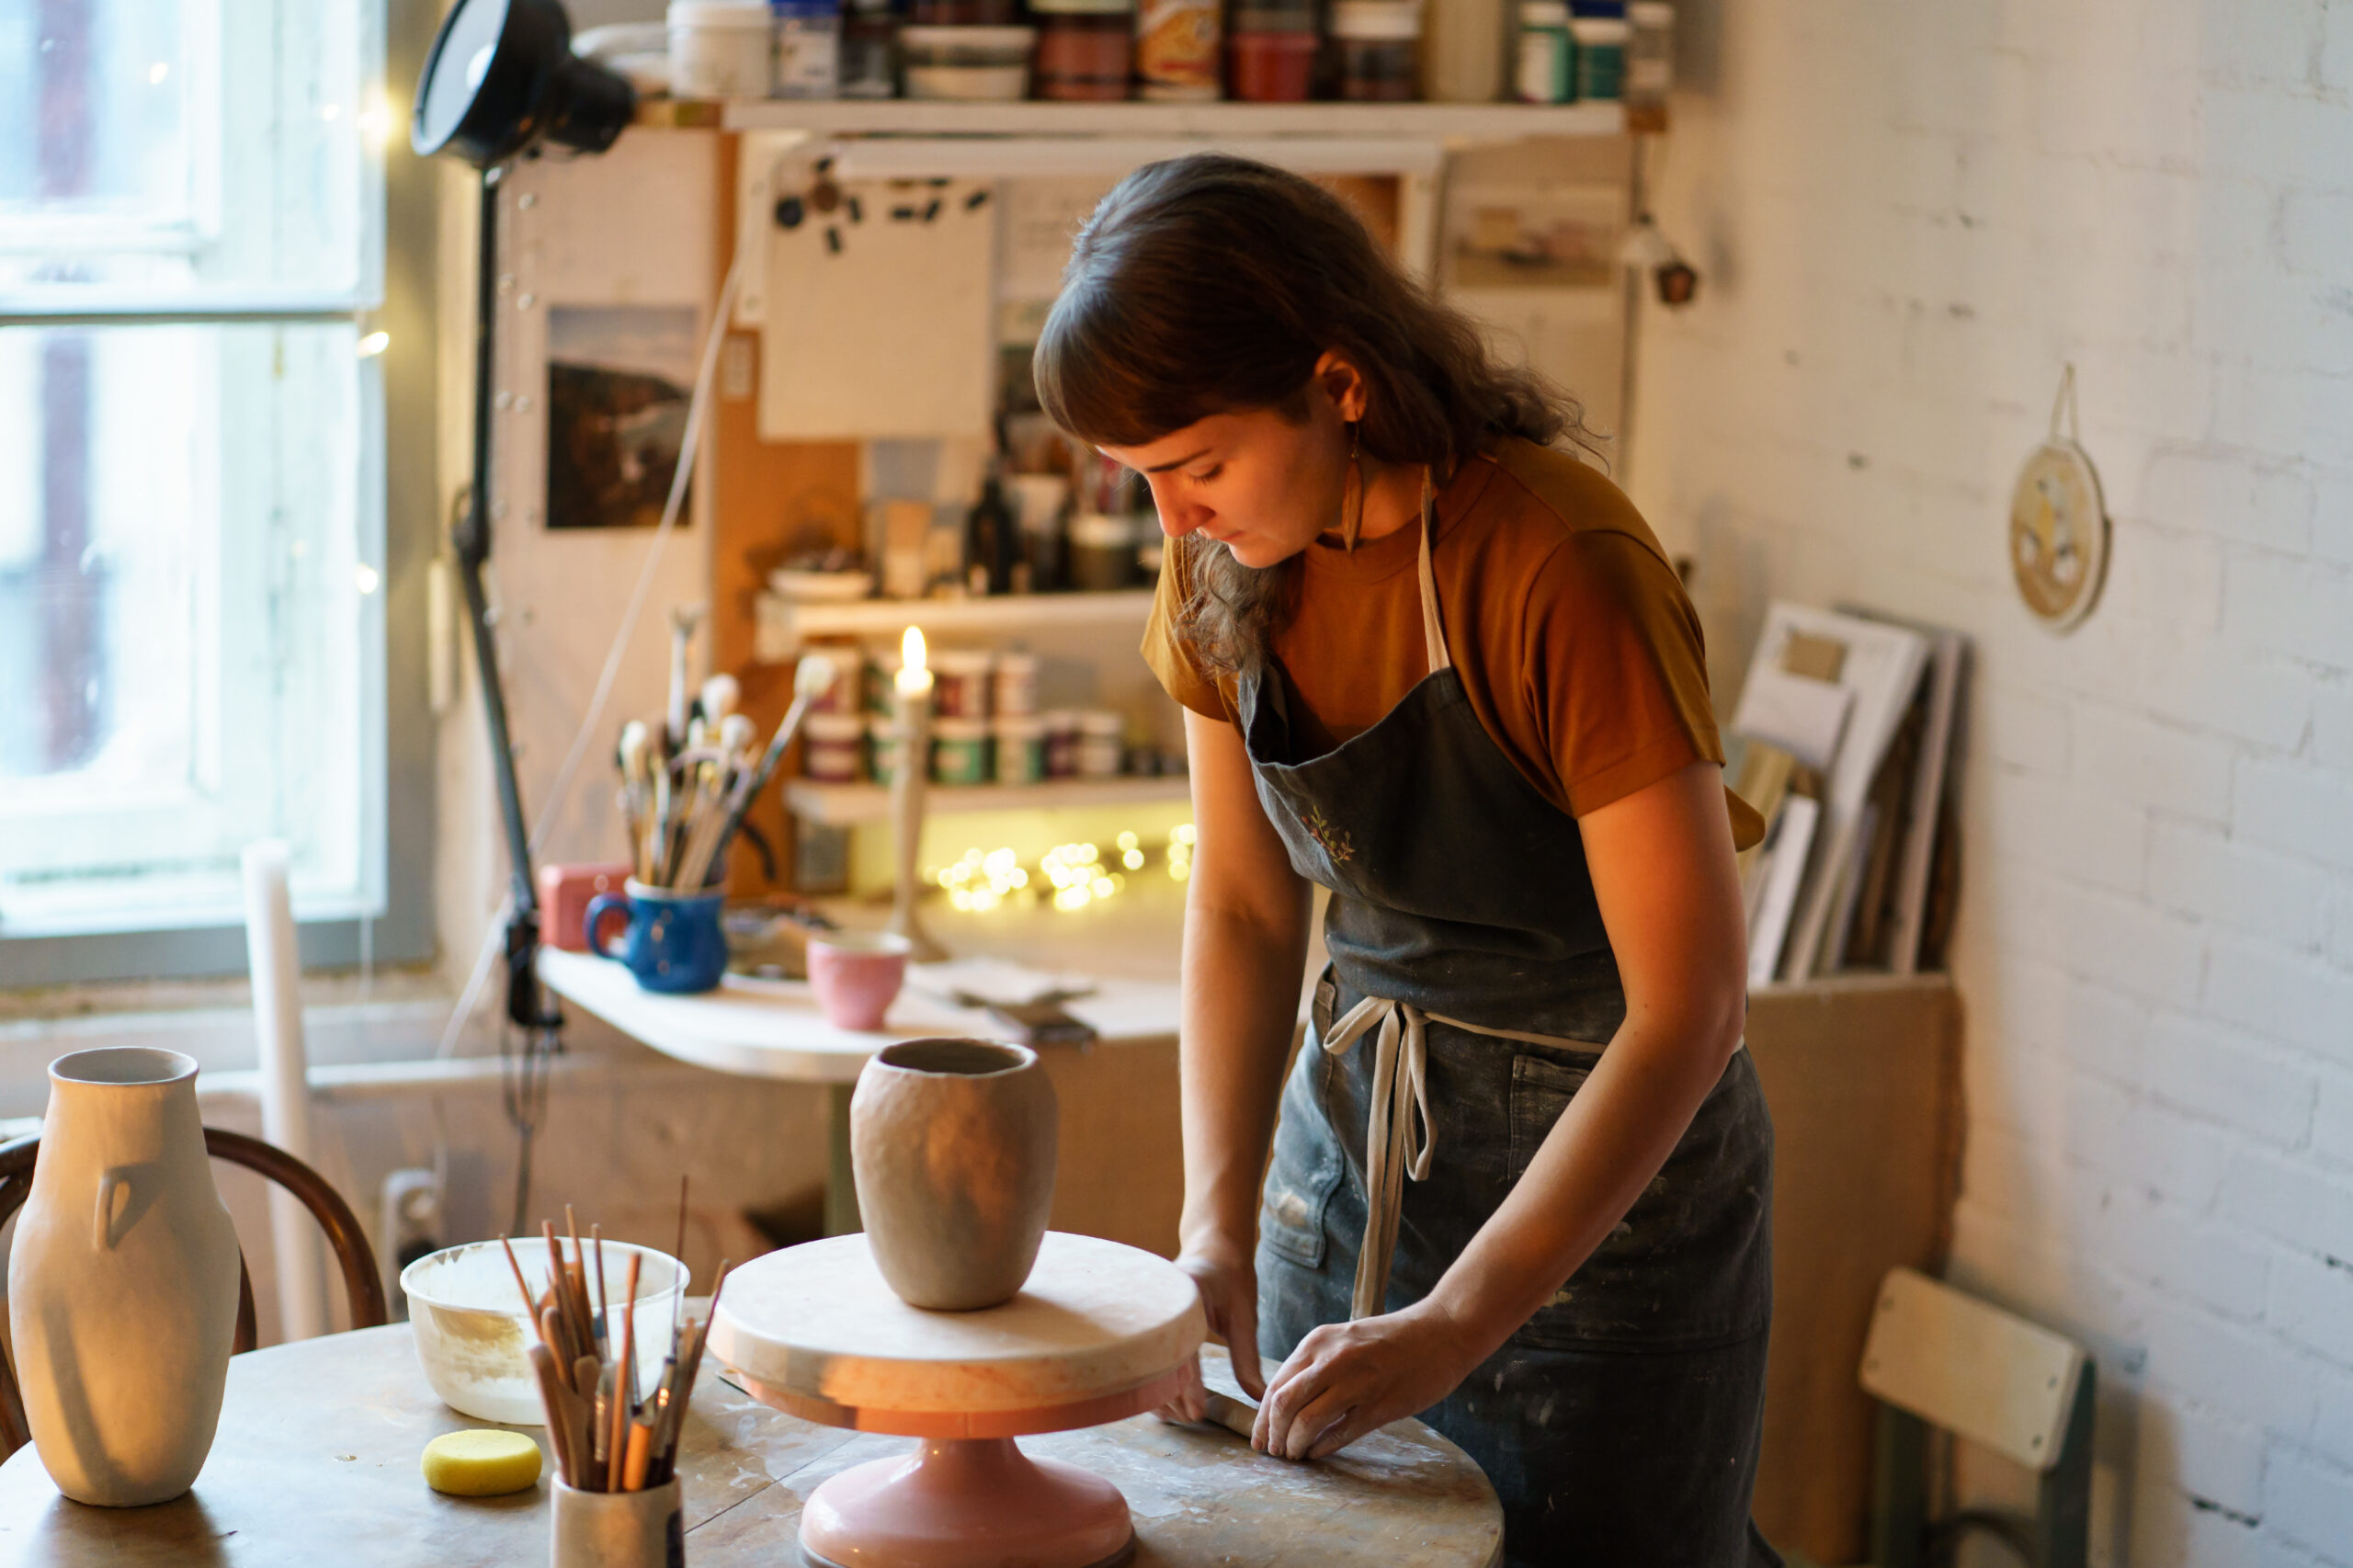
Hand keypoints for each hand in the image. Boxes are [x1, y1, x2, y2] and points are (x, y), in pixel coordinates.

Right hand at [1153, 1242, 1265, 1425]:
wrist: (1213, 1250)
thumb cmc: (1232, 1280)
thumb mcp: (1244, 1317)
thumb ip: (1247, 1358)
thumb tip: (1259, 1397)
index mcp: (1185, 1298)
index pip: (1180, 1350)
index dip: (1186, 1386)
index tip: (1196, 1412)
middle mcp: (1160, 1305)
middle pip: (1155, 1361)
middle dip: (1170, 1395)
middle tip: (1192, 1418)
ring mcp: (1149, 1314)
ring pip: (1144, 1363)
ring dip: (1160, 1391)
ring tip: (1183, 1415)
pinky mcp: (1148, 1325)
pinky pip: (1144, 1359)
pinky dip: (1154, 1381)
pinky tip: (1169, 1401)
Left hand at [1253, 1300, 1477, 1460]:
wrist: (1441, 1332)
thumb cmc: (1392, 1339)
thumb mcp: (1345, 1340)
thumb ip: (1316, 1365)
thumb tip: (1285, 1404)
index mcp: (1318, 1341)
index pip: (1275, 1385)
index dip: (1262, 1419)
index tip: (1260, 1439)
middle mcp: (1332, 1359)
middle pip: (1283, 1405)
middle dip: (1273, 1435)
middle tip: (1274, 1452)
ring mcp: (1356, 1383)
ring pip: (1306, 1422)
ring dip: (1294, 1445)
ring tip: (1295, 1455)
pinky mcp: (1380, 1405)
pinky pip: (1340, 1434)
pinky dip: (1322, 1449)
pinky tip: (1317, 1455)